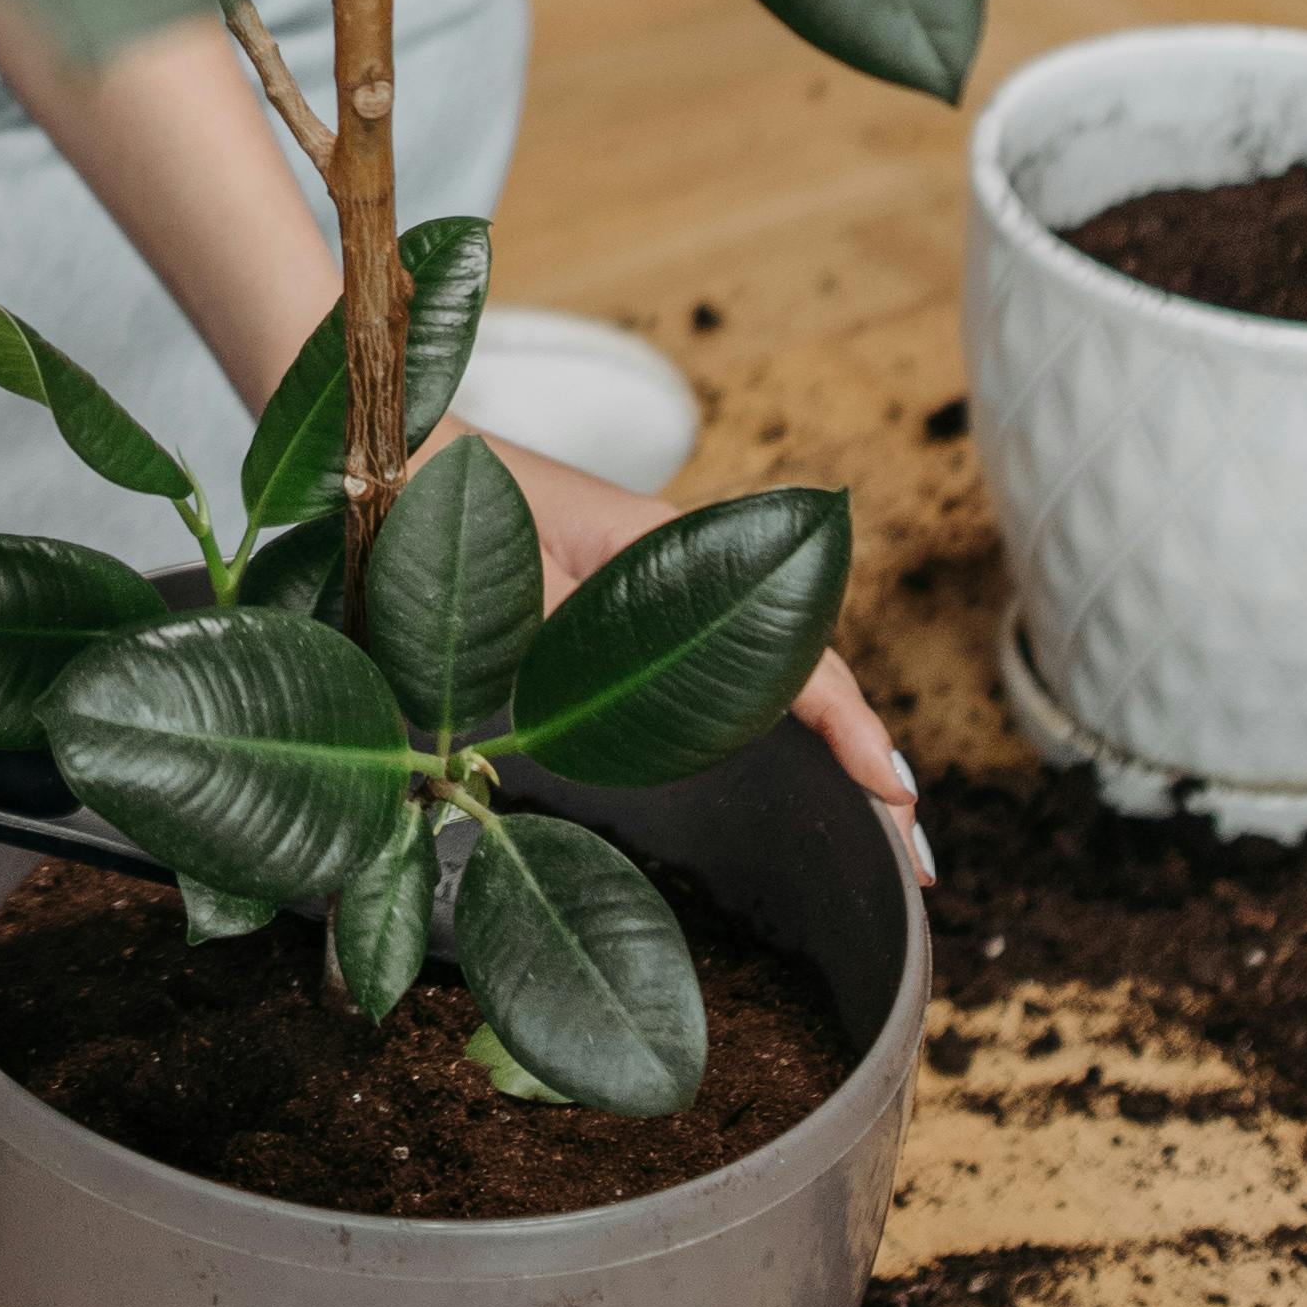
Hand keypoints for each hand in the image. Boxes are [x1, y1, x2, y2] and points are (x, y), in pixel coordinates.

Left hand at [465, 429, 927, 876]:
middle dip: (865, 756)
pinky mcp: (634, 606)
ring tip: (881, 823)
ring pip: (770, 668)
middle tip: (913, 853)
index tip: (894, 796)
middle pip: (803, 664)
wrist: (393, 454)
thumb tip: (652, 718)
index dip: (851, 731)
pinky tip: (793, 767)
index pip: (794, 653)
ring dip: (829, 743)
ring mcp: (666, 588)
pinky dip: (774, 718)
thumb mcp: (522, 590)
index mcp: (675, 554)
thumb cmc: (445, 511)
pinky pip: (725, 666)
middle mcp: (688, 567)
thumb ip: (589, 646)